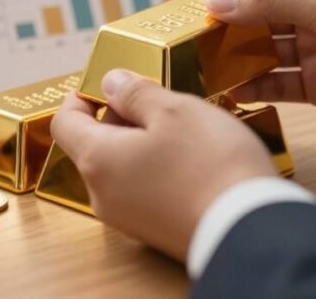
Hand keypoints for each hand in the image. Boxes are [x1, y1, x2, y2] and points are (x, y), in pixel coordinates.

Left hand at [50, 70, 275, 260]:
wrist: (250, 230)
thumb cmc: (210, 164)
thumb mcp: (174, 109)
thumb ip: (135, 92)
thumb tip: (111, 83)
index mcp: (97, 160)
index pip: (64, 123)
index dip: (80, 98)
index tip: (105, 84)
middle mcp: (102, 194)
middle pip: (92, 146)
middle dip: (118, 117)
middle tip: (156, 100)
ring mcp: (126, 218)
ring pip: (118, 168)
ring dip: (139, 143)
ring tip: (180, 129)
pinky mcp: (153, 232)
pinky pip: (140, 190)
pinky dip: (153, 168)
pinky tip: (189, 159)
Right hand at [173, 0, 315, 130]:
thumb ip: (268, 2)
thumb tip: (215, 3)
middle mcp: (308, 7)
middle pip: (248, 13)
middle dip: (215, 26)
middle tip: (178, 40)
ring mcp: (312, 47)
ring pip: (258, 50)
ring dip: (230, 60)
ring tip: (196, 70)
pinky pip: (275, 83)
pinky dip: (252, 88)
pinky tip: (230, 95)